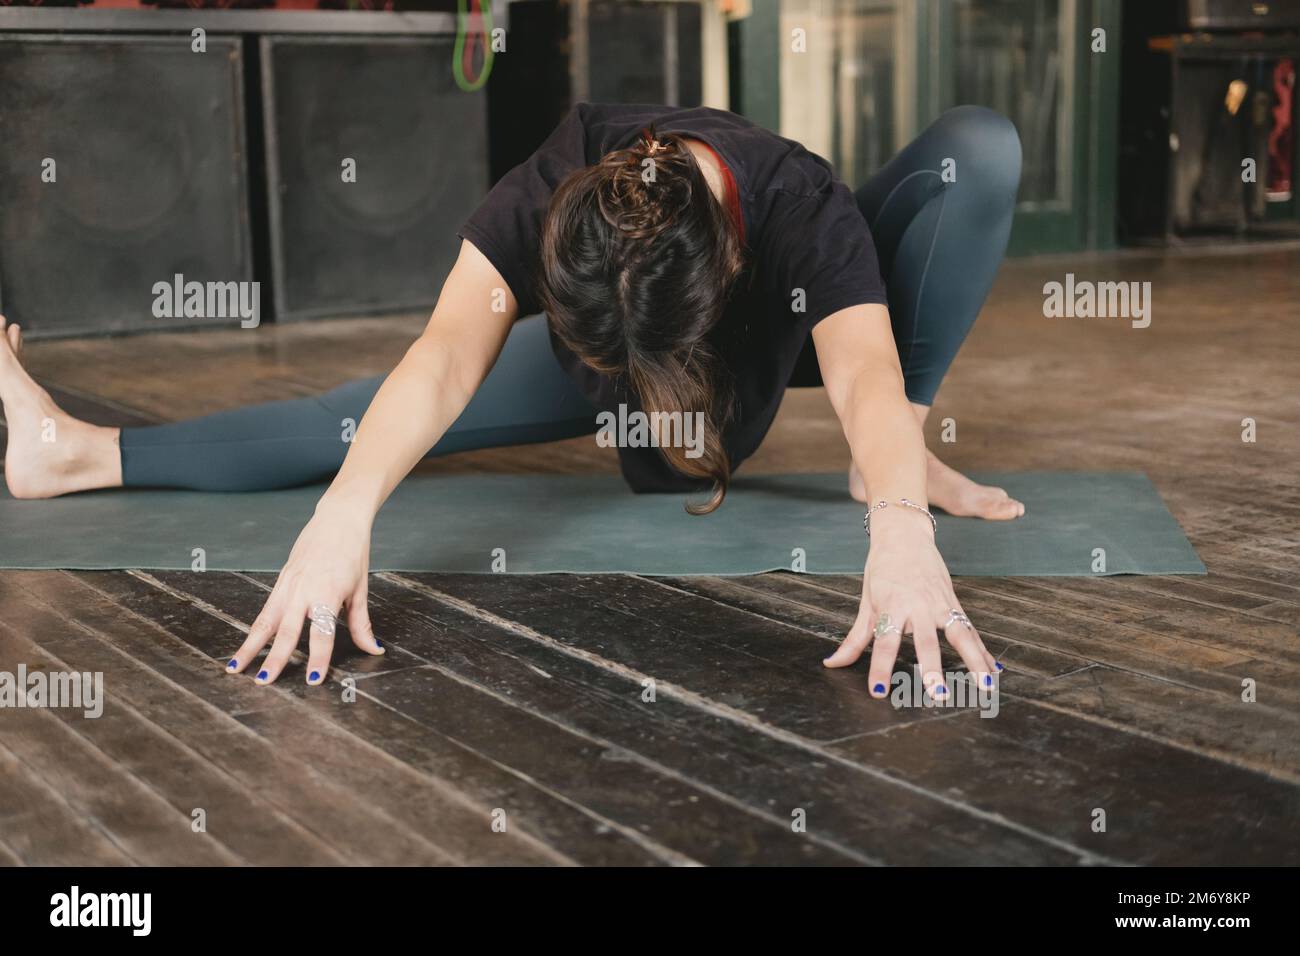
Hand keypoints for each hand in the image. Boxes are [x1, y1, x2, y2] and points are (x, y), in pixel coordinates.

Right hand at [226, 498, 383, 685]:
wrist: (338, 519)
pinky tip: (245, 646)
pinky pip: (265, 610)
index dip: (318, 658)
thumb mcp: (361, 590)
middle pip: (286, 631)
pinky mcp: (280, 581)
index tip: (312, 680)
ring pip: (265, 622)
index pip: (322, 633)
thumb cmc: (354, 553)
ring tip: (236, 669)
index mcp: (327, 593)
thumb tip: (374, 649)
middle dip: (274, 659)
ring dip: (250, 647)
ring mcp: (288, 585)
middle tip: (263, 683)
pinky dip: (254, 630)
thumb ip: (361, 624)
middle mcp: (303, 591)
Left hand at [824, 509, 998, 699]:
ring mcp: (939, 603)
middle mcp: (918, 606)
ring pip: (960, 635)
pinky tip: (993, 672)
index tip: (879, 691)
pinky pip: (970, 630)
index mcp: (891, 605)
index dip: (881, 667)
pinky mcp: (954, 602)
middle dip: (932, 668)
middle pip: (926, 641)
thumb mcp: (866, 601)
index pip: (884, 642)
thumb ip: (854, 638)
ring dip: (973, 661)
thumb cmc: (882, 568)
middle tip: (938, 694)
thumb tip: (832, 663)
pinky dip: (982, 651)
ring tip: (984, 687)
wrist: (904, 534)